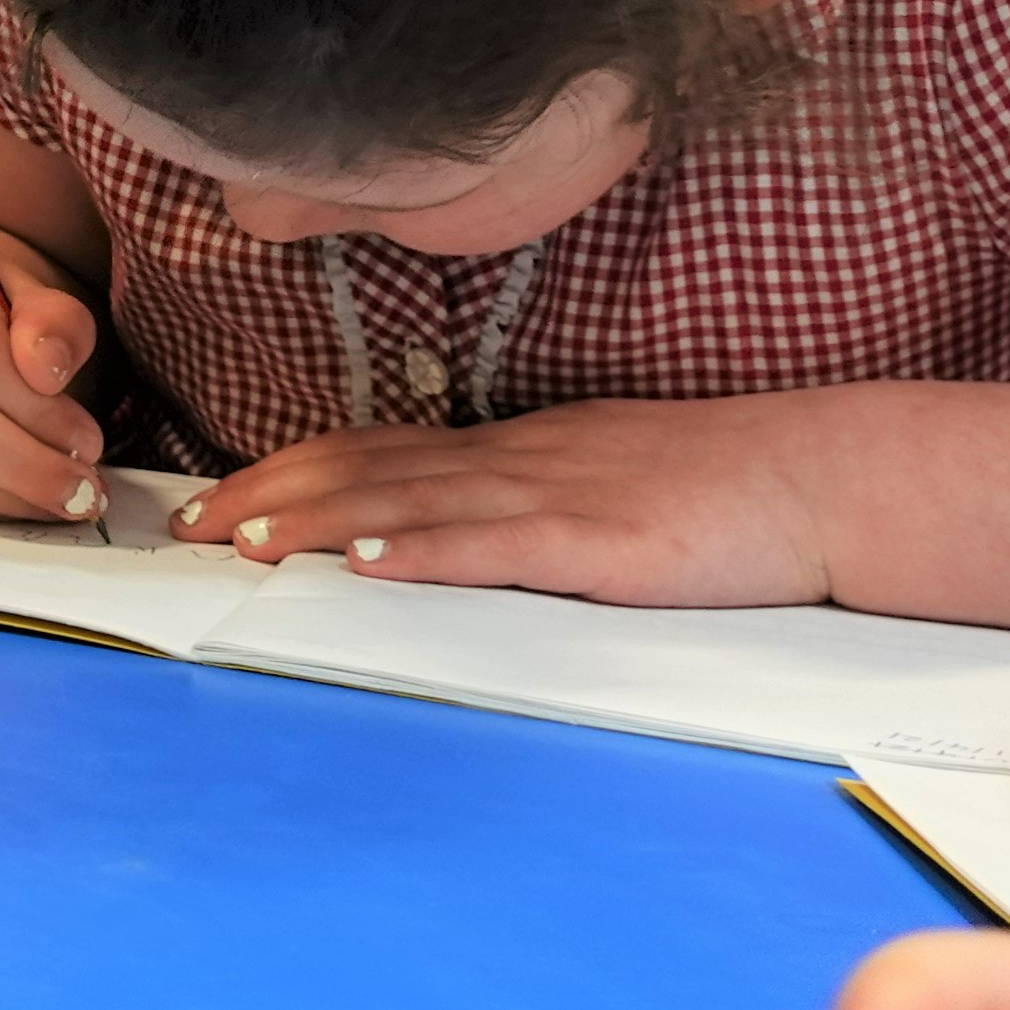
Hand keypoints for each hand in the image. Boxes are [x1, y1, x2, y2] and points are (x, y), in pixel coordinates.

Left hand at [180, 392, 838, 603]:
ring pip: (408, 500)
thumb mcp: (600, 481)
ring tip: (243, 542)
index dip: (288, 470)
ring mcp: (553, 497)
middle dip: (268, 494)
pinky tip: (365, 559)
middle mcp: (513, 460)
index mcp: (513, 449)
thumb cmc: (719, 491)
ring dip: (315, 521)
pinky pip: (493, 546)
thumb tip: (449, 528)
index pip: (374, 450)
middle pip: (365, 468)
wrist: (819, 479)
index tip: (219, 495)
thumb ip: (524, 501)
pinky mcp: (599, 545)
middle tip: (189, 525)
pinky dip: (420, 550)